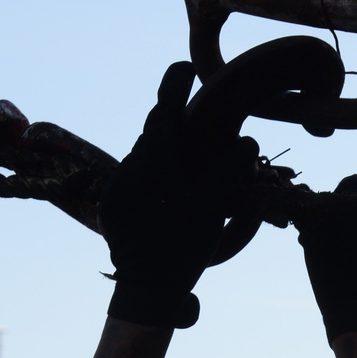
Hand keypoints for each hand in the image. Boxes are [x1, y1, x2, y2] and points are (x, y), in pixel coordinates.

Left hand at [98, 62, 257, 327]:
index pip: (165, 112)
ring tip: (181, 159)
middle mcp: (128, 170)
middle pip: (151, 135)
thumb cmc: (182, 248)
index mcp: (154, 164)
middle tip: (187, 111)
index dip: (175, 86)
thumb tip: (246, 142)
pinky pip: (130, 180)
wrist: (146, 292)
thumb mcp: (211, 209)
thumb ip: (228, 171)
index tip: (184, 65)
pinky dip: (148, 176)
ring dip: (160, 152)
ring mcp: (115, 189)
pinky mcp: (110, 208)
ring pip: (139, 158)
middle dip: (169, 120)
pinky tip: (164, 190)